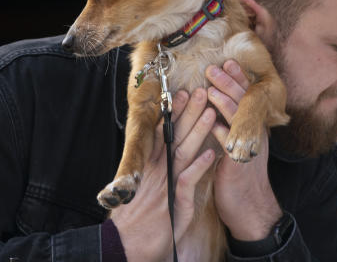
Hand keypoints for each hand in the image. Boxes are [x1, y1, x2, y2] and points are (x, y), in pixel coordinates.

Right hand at [110, 88, 217, 261]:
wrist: (125, 247)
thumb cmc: (135, 220)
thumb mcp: (142, 189)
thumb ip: (152, 171)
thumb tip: (159, 153)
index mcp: (149, 167)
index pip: (163, 134)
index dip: (173, 114)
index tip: (182, 94)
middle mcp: (156, 172)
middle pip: (174, 137)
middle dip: (188, 113)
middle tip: (201, 91)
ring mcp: (165, 186)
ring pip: (183, 152)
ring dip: (198, 132)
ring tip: (211, 112)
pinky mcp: (173, 203)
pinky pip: (188, 181)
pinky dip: (199, 167)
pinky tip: (210, 153)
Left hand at [206, 61, 283, 241]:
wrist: (250, 205)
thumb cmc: (238, 175)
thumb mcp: (239, 144)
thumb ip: (232, 125)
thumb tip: (218, 105)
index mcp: (253, 126)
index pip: (247, 96)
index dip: (238, 79)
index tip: (229, 62)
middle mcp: (254, 133)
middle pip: (244, 102)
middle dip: (230, 83)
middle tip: (215, 67)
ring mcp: (248, 146)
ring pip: (238, 120)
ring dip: (224, 103)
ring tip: (210, 88)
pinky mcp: (238, 163)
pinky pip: (231, 144)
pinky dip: (222, 132)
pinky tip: (213, 122)